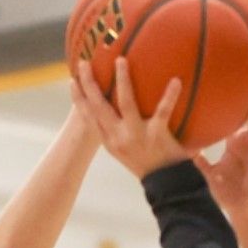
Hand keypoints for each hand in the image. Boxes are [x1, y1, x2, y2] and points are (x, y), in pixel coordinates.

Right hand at [71, 58, 188, 177]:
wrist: (166, 186)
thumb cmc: (148, 164)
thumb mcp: (126, 151)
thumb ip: (119, 131)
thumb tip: (118, 108)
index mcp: (110, 142)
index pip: (89, 118)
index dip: (78, 99)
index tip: (72, 81)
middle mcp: (119, 138)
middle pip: (99, 107)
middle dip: (89, 84)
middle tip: (84, 63)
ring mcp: (137, 136)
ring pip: (126, 103)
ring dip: (122, 80)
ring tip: (121, 61)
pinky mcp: (157, 136)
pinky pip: (163, 111)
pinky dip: (170, 96)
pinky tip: (176, 80)